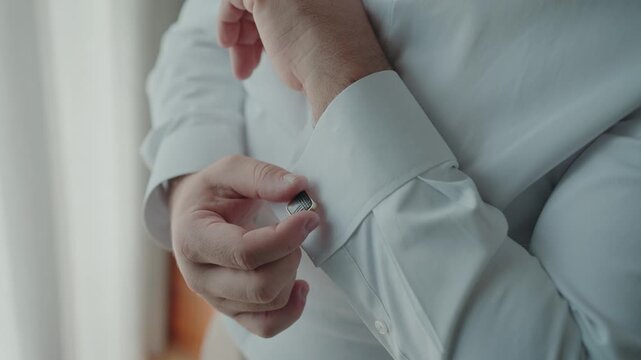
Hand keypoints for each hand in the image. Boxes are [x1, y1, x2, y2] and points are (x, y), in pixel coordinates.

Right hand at [169, 155, 319, 337]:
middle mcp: (199, 276)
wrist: (192, 215)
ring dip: (291, 273)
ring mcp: (215, 299)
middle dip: (291, 255)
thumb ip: (262, 176)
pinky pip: (267, 326)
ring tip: (287, 246)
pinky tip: (300, 284)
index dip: (285, 238)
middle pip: (260, 286)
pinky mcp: (232, 311)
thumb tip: (297, 188)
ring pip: (269, 303)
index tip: (309, 217)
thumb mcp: (229, 170)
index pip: (245, 253)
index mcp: (193, 238)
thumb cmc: (212, 192)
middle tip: (295, 229)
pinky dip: (292, 309)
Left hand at [217, 0, 389, 117]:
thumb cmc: (333, 66)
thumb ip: (297, 30)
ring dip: (241, 36)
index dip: (268, 25)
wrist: (339, 68)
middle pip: (265, 5)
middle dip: (251, 34)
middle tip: (250, 64)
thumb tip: (280, 40)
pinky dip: (226, 20)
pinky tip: (229, 44)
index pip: (286, 5)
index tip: (262, 49)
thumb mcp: (318, 40)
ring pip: (249, 3)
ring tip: (243, 67)